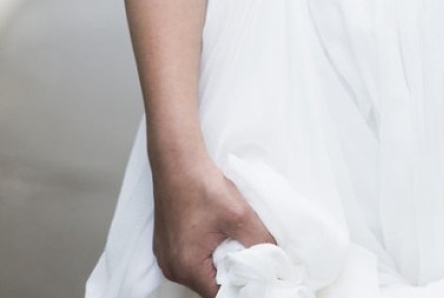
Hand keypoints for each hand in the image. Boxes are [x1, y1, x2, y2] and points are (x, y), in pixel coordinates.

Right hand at [151, 155, 275, 296]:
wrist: (177, 159)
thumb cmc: (200, 183)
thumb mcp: (238, 214)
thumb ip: (259, 240)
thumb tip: (275, 257)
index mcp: (186, 267)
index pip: (220, 294)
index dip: (242, 285)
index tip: (258, 274)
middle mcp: (172, 267)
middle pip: (210, 284)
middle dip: (232, 271)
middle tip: (250, 254)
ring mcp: (167, 256)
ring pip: (201, 271)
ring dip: (220, 260)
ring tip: (233, 239)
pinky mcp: (167, 244)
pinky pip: (191, 258)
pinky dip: (207, 251)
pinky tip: (218, 232)